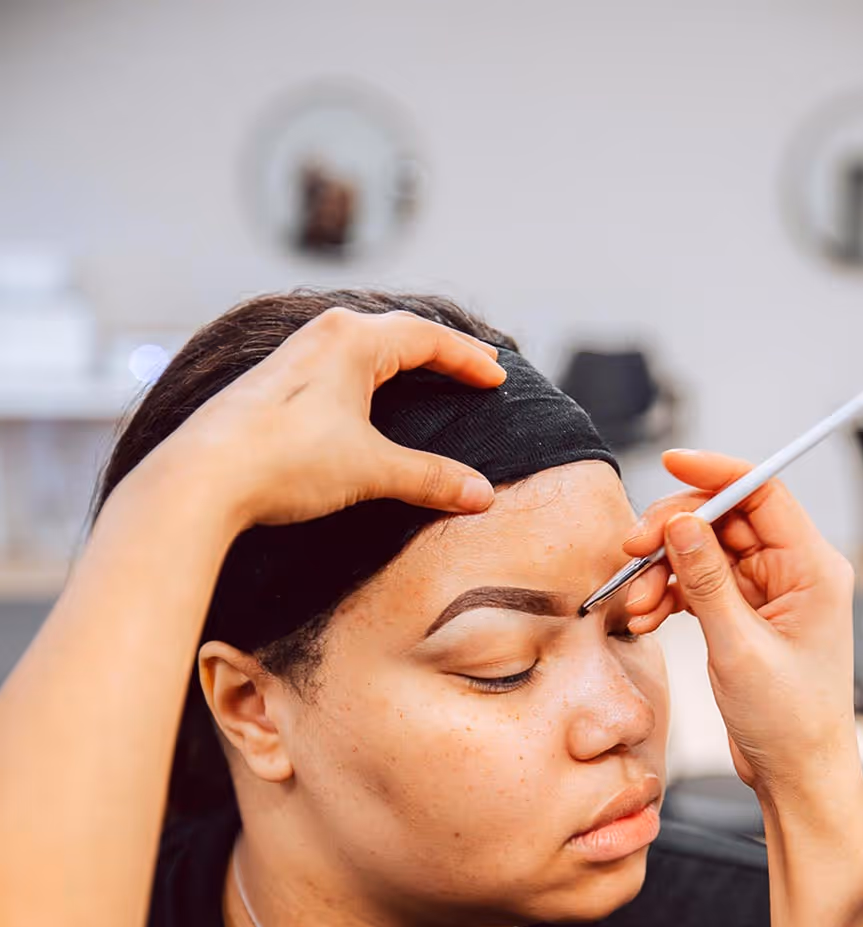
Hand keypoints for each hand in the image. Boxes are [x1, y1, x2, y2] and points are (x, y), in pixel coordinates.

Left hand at [133, 309, 505, 529]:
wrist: (202, 477)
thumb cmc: (286, 461)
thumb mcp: (370, 469)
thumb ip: (430, 478)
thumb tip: (482, 496)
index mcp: (353, 340)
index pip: (427, 338)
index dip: (469, 359)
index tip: (499, 377)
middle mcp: (321, 335)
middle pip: (396, 333)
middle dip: (440, 351)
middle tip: (476, 365)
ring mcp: (291, 357)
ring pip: (360, 344)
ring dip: (399, 357)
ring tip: (427, 372)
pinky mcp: (271, 385)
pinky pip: (333, 365)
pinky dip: (366, 375)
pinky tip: (363, 395)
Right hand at [623, 450, 856, 800]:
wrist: (795, 775)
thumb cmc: (788, 720)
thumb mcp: (739, 647)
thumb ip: (706, 580)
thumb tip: (679, 523)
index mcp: (813, 568)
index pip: (763, 493)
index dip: (717, 473)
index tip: (672, 464)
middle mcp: (794, 572)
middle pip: (726, 521)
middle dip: (673, 534)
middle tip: (632, 553)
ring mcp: (768, 594)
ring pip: (705, 555)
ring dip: (664, 573)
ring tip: (637, 607)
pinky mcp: (745, 617)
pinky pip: (700, 586)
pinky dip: (670, 598)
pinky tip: (647, 621)